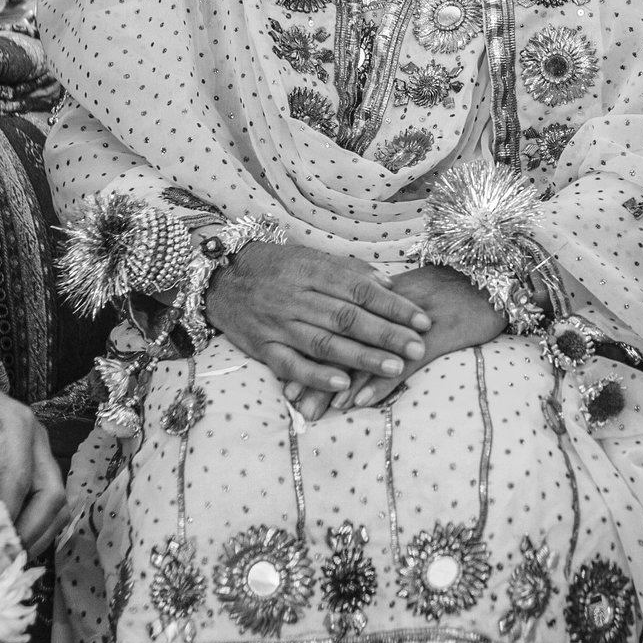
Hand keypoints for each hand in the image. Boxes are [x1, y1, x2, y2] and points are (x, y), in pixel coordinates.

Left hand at [0, 363, 64, 554]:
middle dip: (30, 531)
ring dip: (39, 533)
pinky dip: (38, 525)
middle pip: (51, 493)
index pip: (18, 478)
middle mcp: (37, 438)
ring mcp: (43, 452)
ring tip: (8, 558)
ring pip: (58, 501)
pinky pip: (50, 501)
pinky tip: (13, 542)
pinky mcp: (39, 465)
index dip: (5, 515)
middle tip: (1, 559)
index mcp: (14, 424)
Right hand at [204, 239, 431, 397]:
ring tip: (395, 368)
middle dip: (387, 334)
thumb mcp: (309, 258)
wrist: (219, 278)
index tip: (422, 320)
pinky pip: (290, 364)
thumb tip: (388, 283)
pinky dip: (316, 376)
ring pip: (324, 342)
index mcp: (311, 271)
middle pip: (347, 317)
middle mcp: (296, 296)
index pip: (360, 290)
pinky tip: (342, 384)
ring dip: (361, 357)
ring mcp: (278, 323)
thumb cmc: (273, 268)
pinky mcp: (262, 347)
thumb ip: (347, 271)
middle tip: (418, 348)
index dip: (394, 305)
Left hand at [298, 265, 505, 419]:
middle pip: (344, 341)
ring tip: (315, 409)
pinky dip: (378, 384)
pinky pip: (402, 364)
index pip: (337, 324)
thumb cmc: (461, 291)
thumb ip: (388, 311)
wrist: (503, 278)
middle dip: (315, 374)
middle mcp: (391, 308)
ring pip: (366, 355)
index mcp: (383, 296)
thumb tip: (362, 332)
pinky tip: (358, 401)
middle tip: (292, 401)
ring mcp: (413, 323)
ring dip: (337, 384)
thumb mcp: (418, 297)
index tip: (287, 372)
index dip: (311, 349)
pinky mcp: (439, 336)